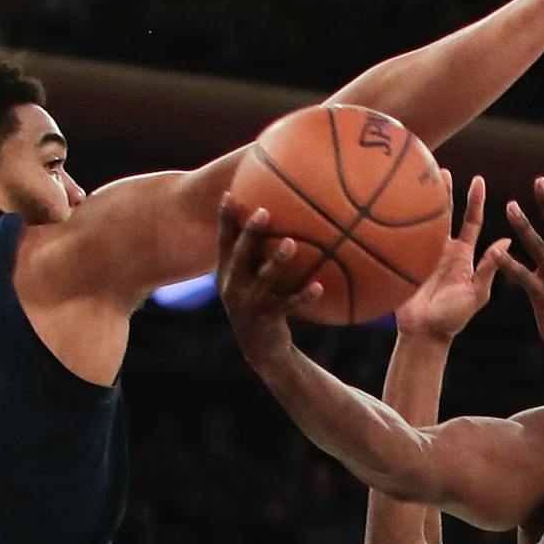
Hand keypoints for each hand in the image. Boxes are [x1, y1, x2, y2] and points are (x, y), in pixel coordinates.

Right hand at [216, 196, 319, 371]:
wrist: (260, 349)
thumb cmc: (261, 304)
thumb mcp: (251, 281)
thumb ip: (258, 255)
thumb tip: (282, 220)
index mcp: (226, 274)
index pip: (223, 242)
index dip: (225, 219)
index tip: (230, 194)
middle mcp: (233, 287)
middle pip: (240, 255)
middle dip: (250, 232)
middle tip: (264, 211)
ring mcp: (248, 305)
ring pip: (264, 279)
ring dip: (277, 261)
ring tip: (291, 243)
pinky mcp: (266, 321)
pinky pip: (288, 305)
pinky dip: (303, 296)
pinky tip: (319, 286)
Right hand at [395, 176, 507, 343]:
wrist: (423, 334)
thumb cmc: (453, 318)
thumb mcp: (476, 293)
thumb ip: (488, 267)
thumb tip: (507, 240)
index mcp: (462, 254)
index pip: (471, 220)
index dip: (475, 200)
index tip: (479, 179)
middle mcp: (442, 250)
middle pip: (443, 213)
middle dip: (443, 191)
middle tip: (440, 169)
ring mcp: (421, 255)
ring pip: (420, 222)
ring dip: (418, 201)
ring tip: (414, 177)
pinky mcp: (403, 263)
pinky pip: (399, 240)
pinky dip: (394, 223)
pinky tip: (389, 207)